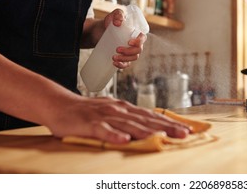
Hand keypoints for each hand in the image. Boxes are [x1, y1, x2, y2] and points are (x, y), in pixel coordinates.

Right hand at [47, 97, 190, 143]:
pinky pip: (103, 130)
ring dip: (147, 132)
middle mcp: (118, 110)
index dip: (169, 122)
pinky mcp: (89, 124)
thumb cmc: (88, 112)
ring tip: (164, 138)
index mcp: (124, 108)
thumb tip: (148, 125)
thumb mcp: (112, 112)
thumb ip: (128, 119)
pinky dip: (113, 135)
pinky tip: (124, 140)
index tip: (186, 129)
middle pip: (145, 120)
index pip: (151, 115)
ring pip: (129, 125)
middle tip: (184, 134)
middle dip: (166, 127)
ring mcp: (104, 116)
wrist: (60, 105)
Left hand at [104, 9, 146, 68]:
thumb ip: (118, 14)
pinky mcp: (123, 57)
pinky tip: (115, 63)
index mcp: (135, 33)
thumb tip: (119, 23)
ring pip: (133, 58)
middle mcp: (135, 43)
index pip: (142, 39)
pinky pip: (127, 64)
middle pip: (138, 50)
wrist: (99, 31)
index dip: (138, 42)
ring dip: (125, 59)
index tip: (128, 42)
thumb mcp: (113, 15)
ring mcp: (130, 51)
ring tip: (113, 57)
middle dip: (129, 52)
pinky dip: (122, 65)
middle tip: (117, 49)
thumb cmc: (110, 22)